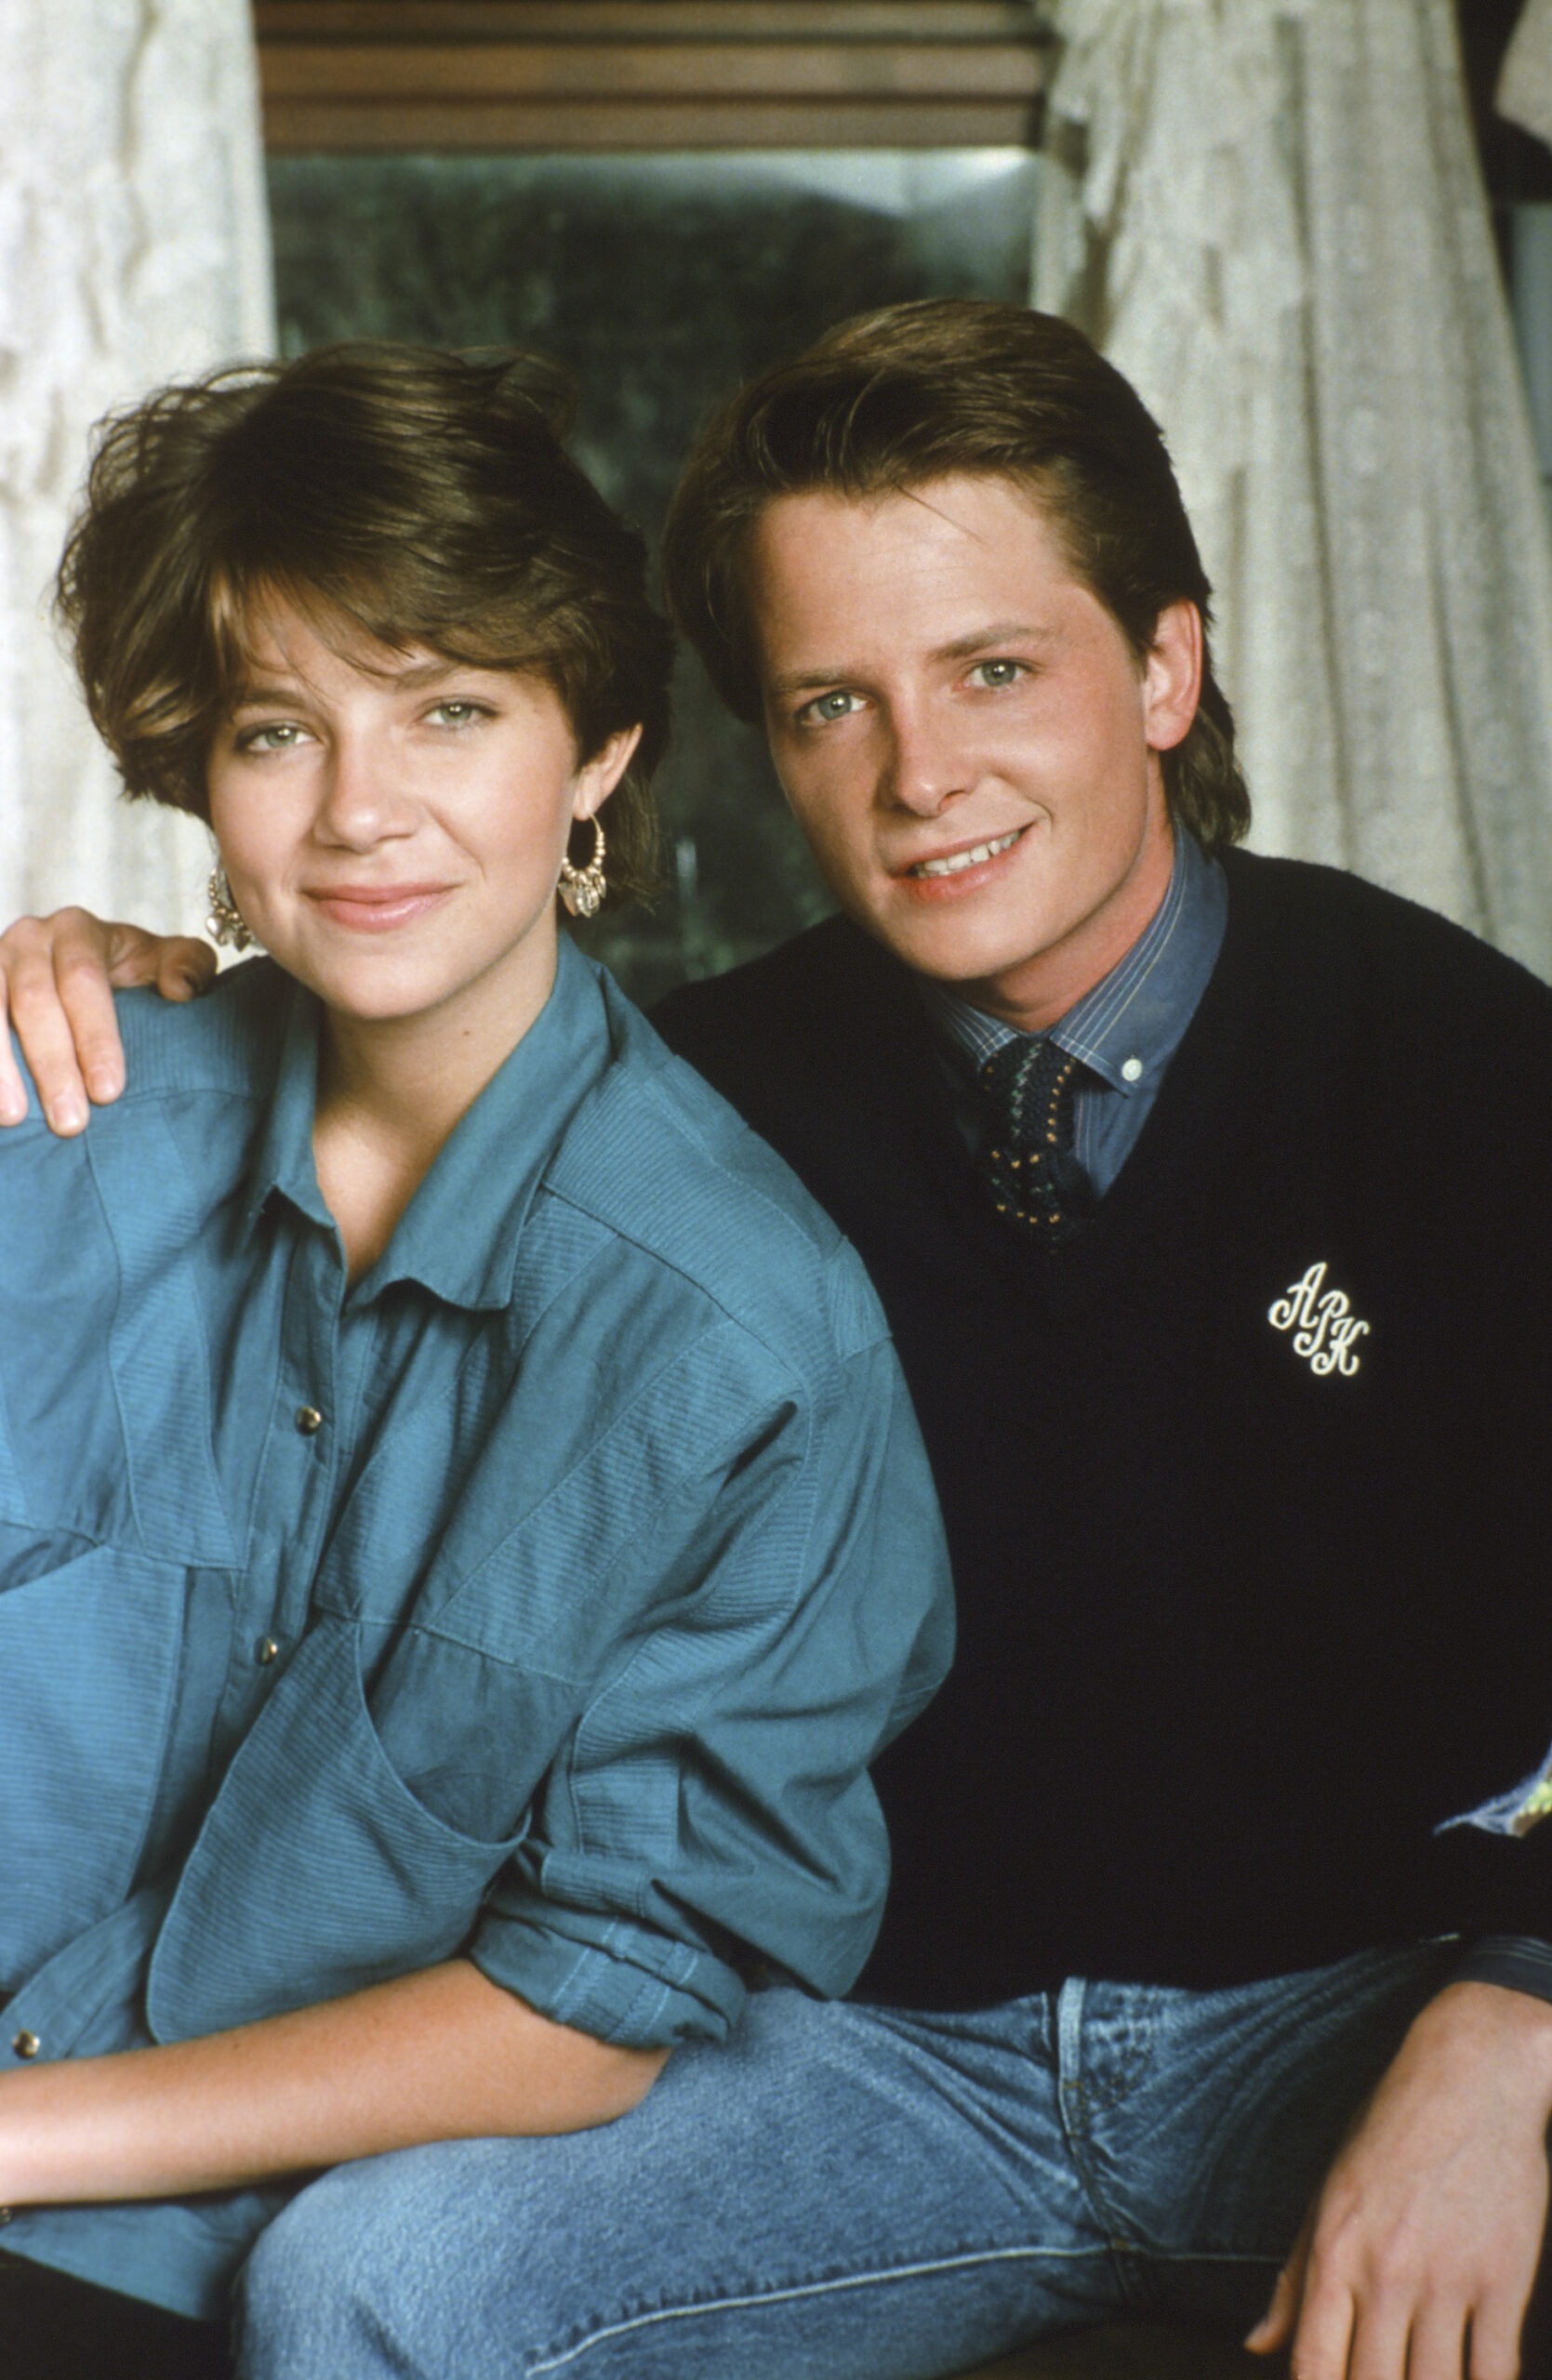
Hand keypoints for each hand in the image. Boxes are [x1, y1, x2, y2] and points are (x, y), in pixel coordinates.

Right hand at [0, 908, 212, 1134]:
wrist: (81, 960)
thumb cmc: (127, 971)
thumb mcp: (164, 960)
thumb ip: (187, 966)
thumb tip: (179, 989)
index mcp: (78, 930)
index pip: (84, 981)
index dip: (95, 1037)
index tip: (109, 1091)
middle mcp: (27, 939)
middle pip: (33, 1001)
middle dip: (51, 1065)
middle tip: (70, 1122)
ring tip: (13, 1118)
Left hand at [1246, 1982, 1551, 2379]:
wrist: (1472, 2077)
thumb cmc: (1391, 2133)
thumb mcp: (1328, 2195)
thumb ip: (1294, 2278)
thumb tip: (1256, 2343)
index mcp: (1334, 2252)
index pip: (1314, 2366)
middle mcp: (1385, 2273)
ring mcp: (1447, 2280)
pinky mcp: (1503, 2281)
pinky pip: (1494, 2373)